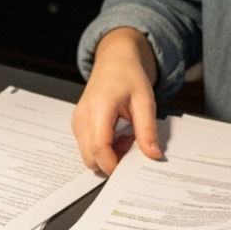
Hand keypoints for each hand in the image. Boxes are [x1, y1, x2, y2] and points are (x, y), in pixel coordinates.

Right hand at [72, 28, 162, 174]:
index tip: (130, 168)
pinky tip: (117, 135)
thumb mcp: (145, 101)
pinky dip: (104, 149)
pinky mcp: (78, 124)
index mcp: (99, 107)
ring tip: (126, 138)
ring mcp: (77, 120)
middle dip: (112, 161)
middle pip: (90, 156)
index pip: (99, 147)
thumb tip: (153, 155)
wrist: (115, 61)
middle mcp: (83, 115)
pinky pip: (87, 147)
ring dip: (108, 155)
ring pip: (88, 155)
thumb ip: (148, 130)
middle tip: (132, 147)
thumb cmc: (129, 76)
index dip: (114, 164)